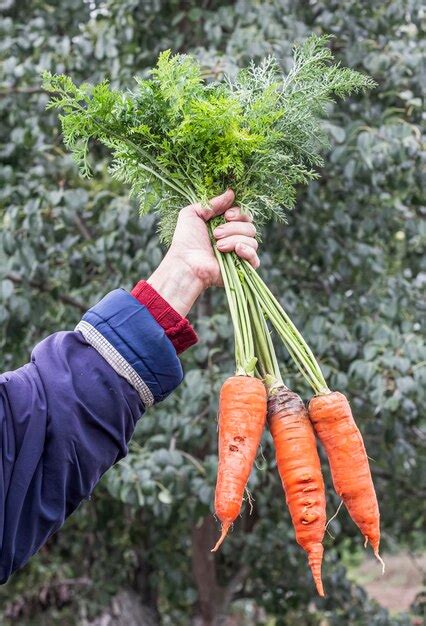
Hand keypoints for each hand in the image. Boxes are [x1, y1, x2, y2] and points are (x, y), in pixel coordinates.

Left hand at [147, 190, 258, 315]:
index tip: (226, 216)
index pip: (244, 215)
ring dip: (234, 239)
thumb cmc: (186, 240)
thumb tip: (231, 192)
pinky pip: (255, 259)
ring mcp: (238, 254)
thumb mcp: (193, 214)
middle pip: (250, 226)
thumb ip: (212, 203)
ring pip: (252, 240)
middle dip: (233, 228)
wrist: (186, 263)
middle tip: (216, 233)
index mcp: (225, 226)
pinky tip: (236, 250)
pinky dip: (247, 252)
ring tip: (218, 246)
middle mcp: (234, 239)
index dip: (239, 213)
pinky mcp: (242, 269)